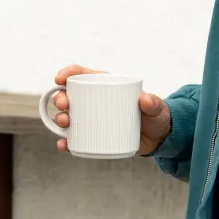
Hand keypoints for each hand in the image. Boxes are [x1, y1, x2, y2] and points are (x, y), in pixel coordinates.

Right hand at [50, 64, 172, 154]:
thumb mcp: (157, 108)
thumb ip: (154, 103)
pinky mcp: (94, 136)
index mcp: (106, 87)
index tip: (60, 79)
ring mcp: (92, 120)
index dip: (68, 73)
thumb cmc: (156, 117)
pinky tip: (63, 144)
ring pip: (69, 116)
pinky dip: (66, 141)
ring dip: (60, 118)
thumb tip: (145, 100)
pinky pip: (75, 138)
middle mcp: (94, 102)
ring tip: (64, 122)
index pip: (82, 75)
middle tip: (64, 104)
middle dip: (60, 97)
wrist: (159, 139)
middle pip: (70, 95)